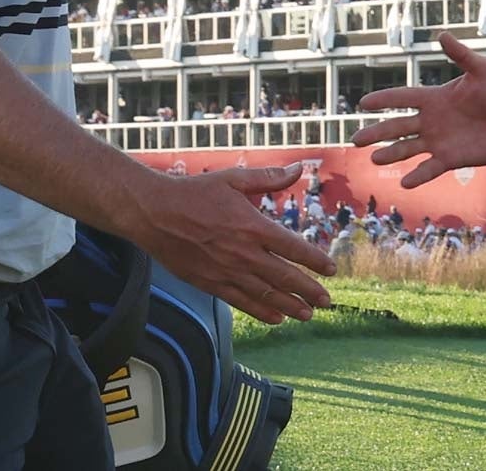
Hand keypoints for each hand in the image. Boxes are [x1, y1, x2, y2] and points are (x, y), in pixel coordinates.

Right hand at [131, 163, 336, 325]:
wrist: (154, 213)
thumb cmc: (194, 193)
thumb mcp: (233, 179)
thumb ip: (268, 178)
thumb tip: (298, 169)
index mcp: (253, 226)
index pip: (294, 248)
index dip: (316, 260)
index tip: (331, 269)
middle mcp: (243, 253)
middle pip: (285, 276)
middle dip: (309, 290)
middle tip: (326, 300)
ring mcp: (226, 271)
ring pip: (266, 294)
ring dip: (290, 306)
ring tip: (307, 314)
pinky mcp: (210, 283)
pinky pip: (241, 301)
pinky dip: (261, 311)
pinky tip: (276, 318)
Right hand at [352, 32, 485, 187]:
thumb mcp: (482, 70)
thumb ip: (461, 55)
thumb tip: (442, 34)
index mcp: (435, 98)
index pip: (403, 98)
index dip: (383, 100)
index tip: (362, 103)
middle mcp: (432, 120)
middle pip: (397, 126)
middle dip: (377, 133)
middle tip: (356, 139)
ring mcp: (439, 141)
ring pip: (408, 148)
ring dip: (391, 154)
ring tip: (374, 159)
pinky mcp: (452, 158)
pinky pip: (430, 168)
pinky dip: (417, 176)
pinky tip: (404, 183)